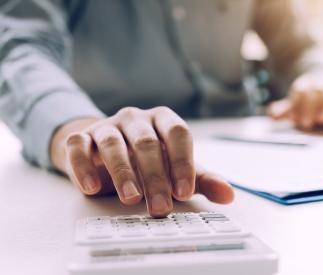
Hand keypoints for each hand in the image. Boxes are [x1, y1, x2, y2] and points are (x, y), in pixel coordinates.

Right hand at [50, 107, 233, 216]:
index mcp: (163, 120)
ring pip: (113, 143)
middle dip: (156, 177)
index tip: (185, 192)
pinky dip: (82, 166)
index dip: (182, 162)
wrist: (106, 152)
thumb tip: (228, 195)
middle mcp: (136, 119)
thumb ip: (201, 180)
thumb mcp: (177, 169)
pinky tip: (92, 188)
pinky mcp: (81, 137)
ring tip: (131, 199)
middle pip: (147, 142)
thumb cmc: (148, 160)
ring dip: (123, 173)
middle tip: (161, 206)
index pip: (178, 133)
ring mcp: (107, 126)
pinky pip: (77, 146)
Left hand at [268, 72, 322, 129]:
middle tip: (304, 123)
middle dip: (310, 107)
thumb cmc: (311, 99)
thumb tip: (272, 116)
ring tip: (321, 119)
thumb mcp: (297, 103)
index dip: (297, 104)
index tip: (293, 117)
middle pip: (317, 92)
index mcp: (306, 85)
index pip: (300, 91)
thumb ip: (285, 110)